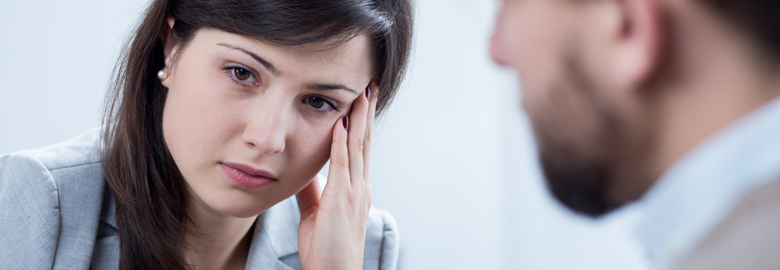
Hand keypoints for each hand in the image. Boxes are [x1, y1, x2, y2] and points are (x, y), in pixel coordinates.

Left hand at [297, 83, 375, 269]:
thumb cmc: (326, 250)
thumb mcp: (316, 212)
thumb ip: (314, 189)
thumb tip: (305, 169)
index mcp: (355, 188)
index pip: (360, 148)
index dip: (362, 122)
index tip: (362, 98)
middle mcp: (360, 187)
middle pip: (365, 141)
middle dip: (367, 111)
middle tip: (370, 84)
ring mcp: (354, 193)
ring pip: (358, 147)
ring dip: (359, 118)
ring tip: (361, 93)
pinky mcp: (341, 201)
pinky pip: (342, 166)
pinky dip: (341, 143)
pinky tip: (341, 124)